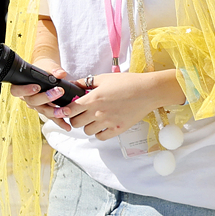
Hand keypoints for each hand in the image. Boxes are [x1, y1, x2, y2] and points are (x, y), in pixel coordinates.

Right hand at [11, 59, 80, 129]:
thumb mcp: (48, 65)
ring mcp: (37, 105)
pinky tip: (67, 126)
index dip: (26, 90)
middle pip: (33, 102)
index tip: (37, 87)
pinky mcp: (46, 110)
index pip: (17, 91)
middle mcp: (28, 98)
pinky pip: (51, 117)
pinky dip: (60, 122)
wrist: (48, 71)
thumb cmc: (44, 67)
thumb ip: (54, 69)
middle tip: (59, 92)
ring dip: (55, 112)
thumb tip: (61, 74)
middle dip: (46, 98)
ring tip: (66, 111)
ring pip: (42, 111)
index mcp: (22, 86)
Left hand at [55, 70, 181, 139]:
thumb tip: (73, 84)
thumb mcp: (104, 78)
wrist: (148, 91)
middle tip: (81, 114)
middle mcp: (97, 112)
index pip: (70, 110)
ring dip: (87, 126)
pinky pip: (101, 137)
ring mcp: (107, 122)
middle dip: (76, 118)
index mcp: (92, 98)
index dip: (67, 110)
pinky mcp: (117, 129)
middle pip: (75, 123)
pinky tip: (103, 126)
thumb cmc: (127, 82)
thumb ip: (86, 82)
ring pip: (87, 131)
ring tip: (93, 119)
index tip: (70, 108)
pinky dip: (99, 133)